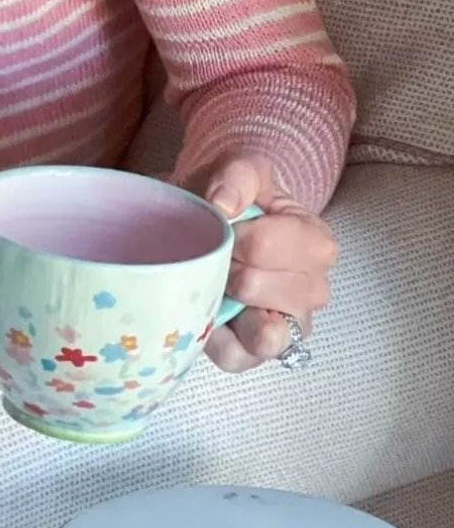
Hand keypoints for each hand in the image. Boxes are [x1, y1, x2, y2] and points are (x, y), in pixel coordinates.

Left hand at [196, 156, 338, 372]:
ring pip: (264, 334)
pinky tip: (210, 314)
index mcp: (317, 242)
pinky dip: (218, 341)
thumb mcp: (242, 168)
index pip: (268, 246)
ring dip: (229, 306)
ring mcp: (291, 324)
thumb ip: (237, 177)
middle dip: (228, 267)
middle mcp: (315, 289)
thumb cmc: (237, 194)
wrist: (220, 216)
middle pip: (260, 287)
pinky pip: (240, 359)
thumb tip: (223, 207)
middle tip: (219, 253)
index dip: (234, 234)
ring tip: (219, 282)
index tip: (226, 223)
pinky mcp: (260, 350)